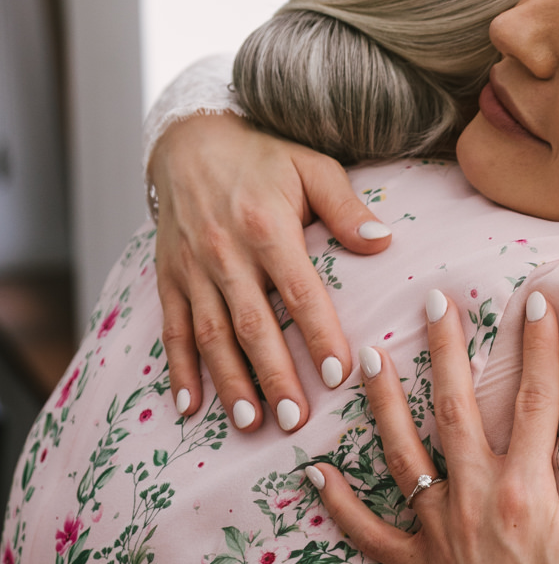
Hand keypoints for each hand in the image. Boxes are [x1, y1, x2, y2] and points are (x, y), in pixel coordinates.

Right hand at [149, 113, 392, 431]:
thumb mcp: (311, 166)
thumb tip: (384, 241)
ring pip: (210, 334)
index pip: (299, 290)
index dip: (318, 333)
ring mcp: (192, 269)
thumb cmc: (264, 157)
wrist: (188, 139)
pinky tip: (190, 408)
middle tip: (296, 420)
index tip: (337, 375)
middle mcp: (226, 252)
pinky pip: (172, 329)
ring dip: (229, 382)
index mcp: (267, 227)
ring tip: (250, 424)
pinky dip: (179, 370)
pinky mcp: (169, 277)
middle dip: (273, 375)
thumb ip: (346, 206)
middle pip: (252, 323)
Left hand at [307, 288, 558, 563]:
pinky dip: (340, 504)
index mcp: (525, 492)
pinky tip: (316, 473)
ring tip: (368, 358)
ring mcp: (439, 532)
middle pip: (453, 410)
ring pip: (403, 455)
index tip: (534, 301)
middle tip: (434, 302)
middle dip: (444, 351)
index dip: (537, 348)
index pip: (534, 402)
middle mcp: (474, 500)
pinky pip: (369, 532)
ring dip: (384, 404)